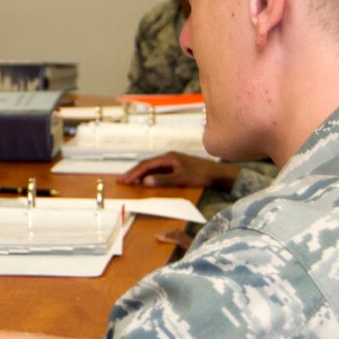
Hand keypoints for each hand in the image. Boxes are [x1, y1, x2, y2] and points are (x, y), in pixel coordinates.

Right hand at [117, 150, 238, 189]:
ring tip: (129, 181)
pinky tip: (145, 181)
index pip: (146, 165)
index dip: (134, 173)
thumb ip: (164, 180)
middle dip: (133, 173)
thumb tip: (145, 182)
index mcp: (168, 157)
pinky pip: (157, 170)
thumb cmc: (202, 175)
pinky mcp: (176, 167)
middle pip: (146, 164)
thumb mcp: (182, 178)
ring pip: (151, 167)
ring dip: (140, 174)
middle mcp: (169, 157)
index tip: (124, 181)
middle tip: (121, 181)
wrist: (218, 174)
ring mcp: (172, 162)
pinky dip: (148, 175)